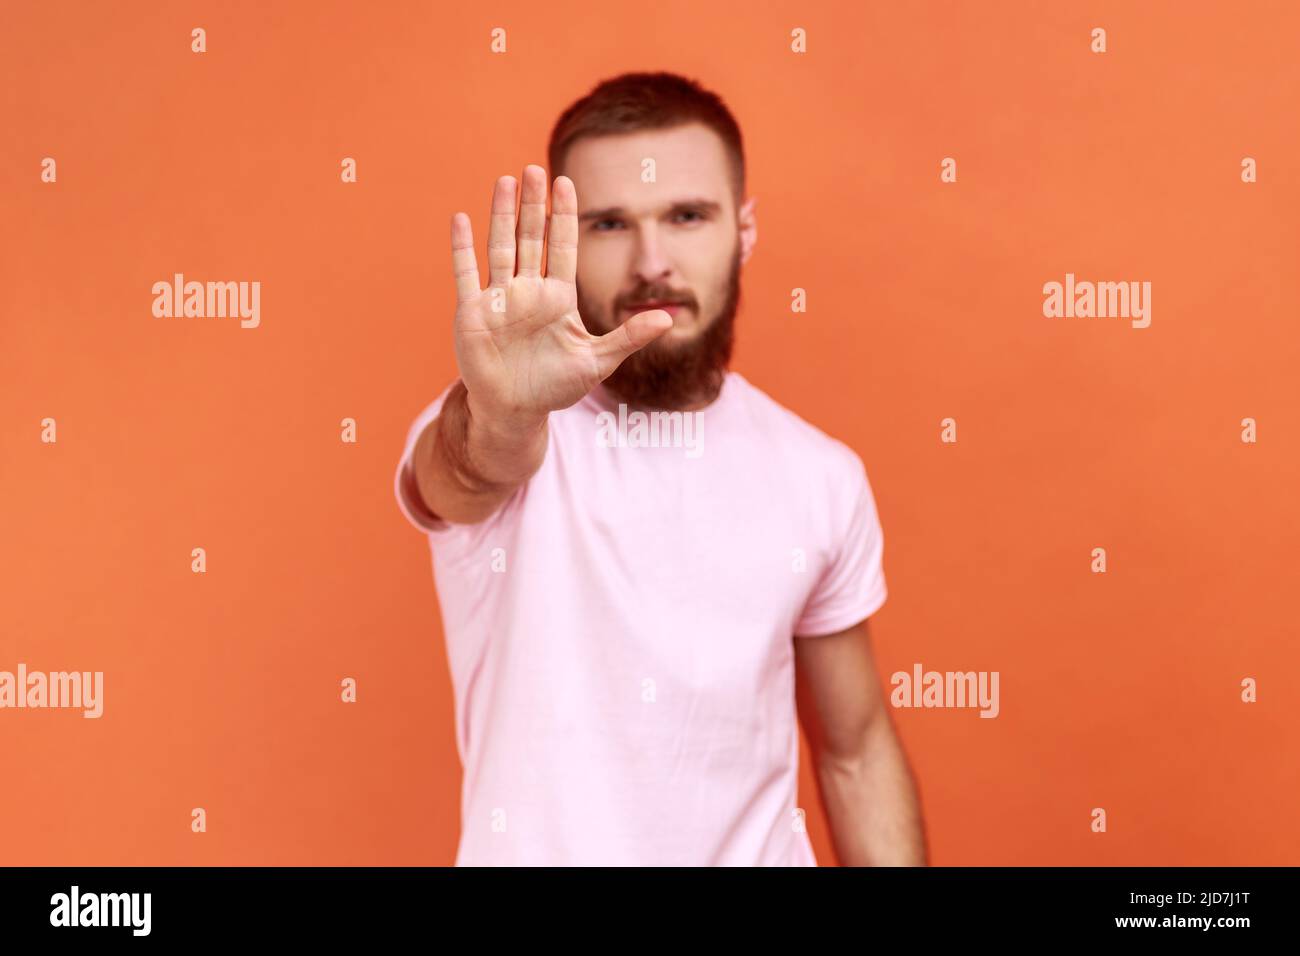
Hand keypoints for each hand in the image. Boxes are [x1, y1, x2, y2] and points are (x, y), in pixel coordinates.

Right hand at [449, 165, 672, 429]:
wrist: (516, 411)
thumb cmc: (555, 387)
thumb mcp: (597, 362)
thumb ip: (629, 337)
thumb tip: (669, 319)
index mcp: (558, 298)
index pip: (562, 246)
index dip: (564, 215)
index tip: (566, 182)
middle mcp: (528, 291)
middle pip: (531, 238)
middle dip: (534, 205)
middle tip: (536, 169)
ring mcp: (499, 299)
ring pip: (500, 247)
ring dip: (503, 215)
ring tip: (507, 181)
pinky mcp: (473, 313)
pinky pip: (467, 274)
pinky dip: (463, 248)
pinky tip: (462, 219)